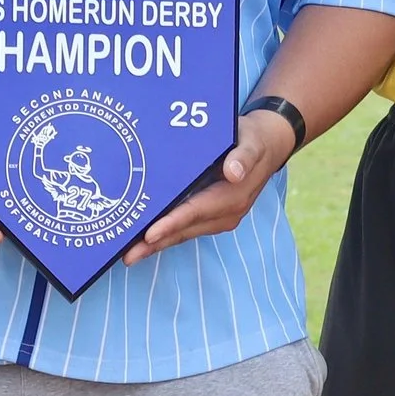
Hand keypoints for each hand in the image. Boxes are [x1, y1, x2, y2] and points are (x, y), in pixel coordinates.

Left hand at [123, 107, 296, 259]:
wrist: (267, 146)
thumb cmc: (253, 140)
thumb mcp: (251, 141)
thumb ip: (244, 156)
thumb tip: (234, 172)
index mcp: (234, 196)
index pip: (196, 211)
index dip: (172, 223)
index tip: (149, 234)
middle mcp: (227, 213)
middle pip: (185, 230)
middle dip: (155, 244)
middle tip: (127, 255)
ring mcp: (219, 218)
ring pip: (183, 233)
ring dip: (157, 244)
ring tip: (128, 253)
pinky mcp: (212, 217)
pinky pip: (185, 228)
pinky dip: (165, 235)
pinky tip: (144, 240)